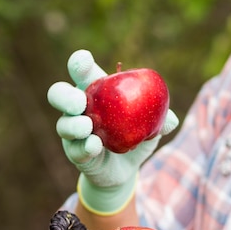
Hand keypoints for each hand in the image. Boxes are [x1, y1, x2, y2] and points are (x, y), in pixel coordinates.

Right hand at [47, 50, 178, 214]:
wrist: (126, 169)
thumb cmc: (137, 137)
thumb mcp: (152, 126)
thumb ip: (161, 120)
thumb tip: (171, 120)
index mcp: (97, 93)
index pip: (82, 73)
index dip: (79, 63)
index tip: (84, 60)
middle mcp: (79, 109)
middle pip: (58, 94)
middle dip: (65, 96)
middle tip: (79, 102)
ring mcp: (74, 132)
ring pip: (63, 124)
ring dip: (74, 124)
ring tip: (87, 127)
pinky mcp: (76, 153)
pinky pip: (75, 149)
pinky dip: (84, 146)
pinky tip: (94, 146)